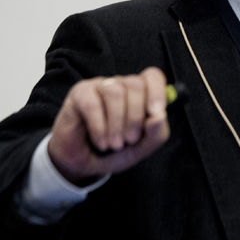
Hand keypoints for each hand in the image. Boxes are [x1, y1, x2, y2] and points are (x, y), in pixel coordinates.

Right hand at [48, 67, 170, 185]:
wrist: (82, 163)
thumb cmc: (113, 150)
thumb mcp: (140, 149)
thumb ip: (156, 134)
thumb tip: (160, 116)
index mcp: (139, 94)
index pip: (152, 76)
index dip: (157, 91)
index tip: (156, 113)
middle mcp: (120, 85)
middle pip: (135, 84)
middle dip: (135, 117)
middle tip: (129, 140)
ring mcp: (99, 86)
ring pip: (115, 92)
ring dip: (117, 123)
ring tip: (114, 144)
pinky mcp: (79, 94)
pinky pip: (93, 104)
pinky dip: (99, 128)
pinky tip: (101, 142)